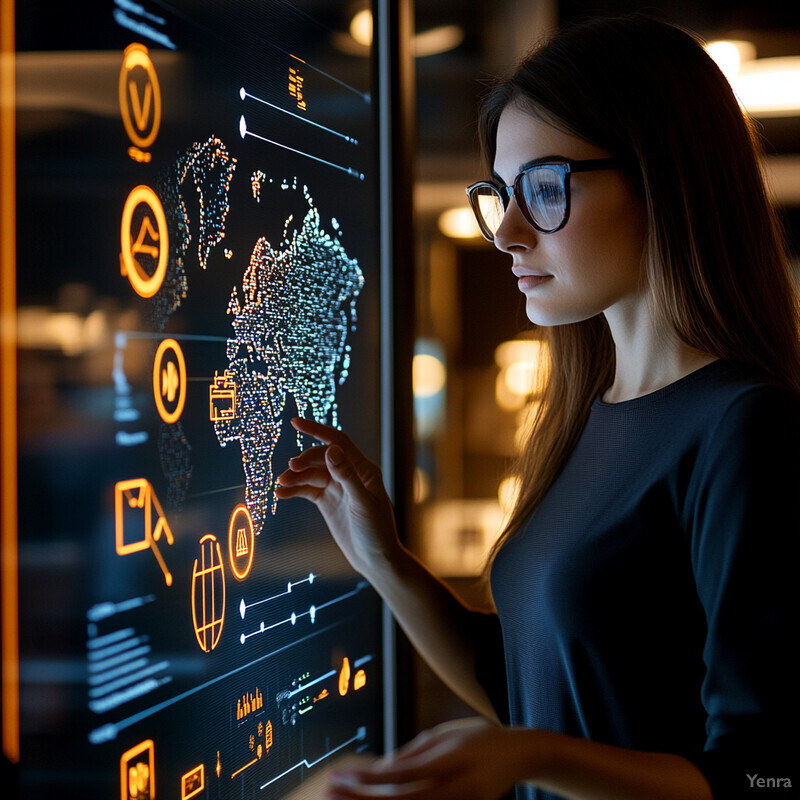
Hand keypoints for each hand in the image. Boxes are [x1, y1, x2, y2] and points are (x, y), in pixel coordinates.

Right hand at [275, 417, 400, 575]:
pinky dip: (294, 490)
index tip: (296, 422)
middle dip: (304, 461)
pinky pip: (307, 490)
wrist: (375, 560)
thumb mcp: (362, 503)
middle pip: (320, 458)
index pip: (337, 442)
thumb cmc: (377, 531)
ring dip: (295, 477)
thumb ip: (346, 476)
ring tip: (281, 484)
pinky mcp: (327, 501)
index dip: (317, 430)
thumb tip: (331, 449)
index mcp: (363, 469)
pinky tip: (280, 493)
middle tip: (289, 470)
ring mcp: (337, 487)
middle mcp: (349, 474)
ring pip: (311, 474)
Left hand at [326, 718, 538, 799]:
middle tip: (329, 795)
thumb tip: (376, 773)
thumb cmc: (479, 738)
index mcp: (452, 762)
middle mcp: (456, 789)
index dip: (366, 782)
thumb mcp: (444, 736)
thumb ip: (411, 755)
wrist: (519, 755)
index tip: (336, 778)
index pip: (400, 779)